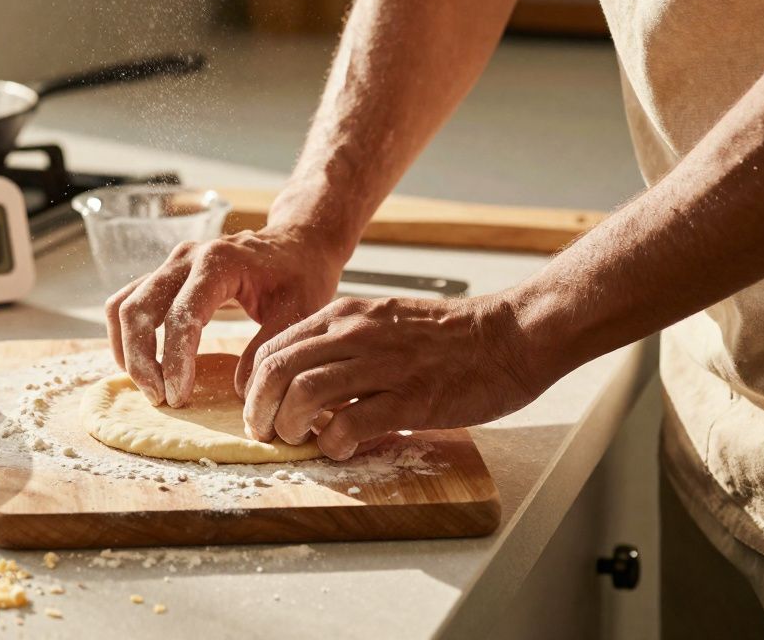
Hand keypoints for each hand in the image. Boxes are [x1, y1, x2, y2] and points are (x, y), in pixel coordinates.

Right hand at [105, 226, 343, 405]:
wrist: (296, 243)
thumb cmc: (300, 276)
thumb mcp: (298, 311)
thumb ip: (268, 348)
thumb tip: (239, 390)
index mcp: (218, 262)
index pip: (181, 315)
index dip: (175, 360)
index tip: (179, 396)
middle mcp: (186, 258)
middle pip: (138, 308)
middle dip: (141, 359)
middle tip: (159, 398)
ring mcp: (170, 264)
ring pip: (123, 304)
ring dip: (126, 349)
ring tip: (148, 387)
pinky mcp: (164, 275)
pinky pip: (127, 301)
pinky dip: (124, 335)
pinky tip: (138, 365)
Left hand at [243, 293, 552, 459]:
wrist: (510, 336)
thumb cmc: (451, 337)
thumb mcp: (384, 322)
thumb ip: (345, 344)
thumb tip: (307, 381)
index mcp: (346, 316)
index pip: (274, 347)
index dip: (254, 385)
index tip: (258, 407)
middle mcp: (355, 334)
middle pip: (278, 371)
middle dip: (260, 410)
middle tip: (266, 434)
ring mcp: (382, 365)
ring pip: (304, 394)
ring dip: (290, 427)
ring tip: (300, 442)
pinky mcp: (410, 398)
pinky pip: (350, 424)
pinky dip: (334, 444)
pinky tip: (342, 449)